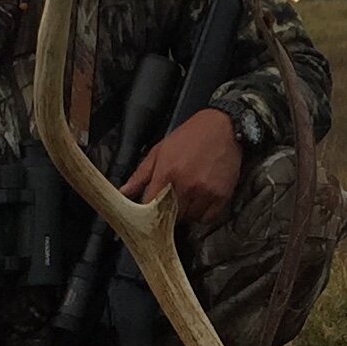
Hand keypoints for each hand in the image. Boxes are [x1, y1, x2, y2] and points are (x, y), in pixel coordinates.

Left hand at [124, 108, 244, 227]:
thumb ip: (141, 174)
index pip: (151, 206)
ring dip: (187, 213)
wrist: (222, 127)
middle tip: (172, 201)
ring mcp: (205, 192)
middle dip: (169, 212)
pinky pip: (208, 218)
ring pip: (190, 219)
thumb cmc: (190, 136)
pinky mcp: (222, 195)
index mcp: (167, 173)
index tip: (151, 210)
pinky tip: (201, 201)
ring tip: (188, 197)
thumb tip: (124, 192)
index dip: (149, 210)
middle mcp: (186, 185)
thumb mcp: (159, 150)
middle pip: (171, 217)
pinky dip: (203, 215)